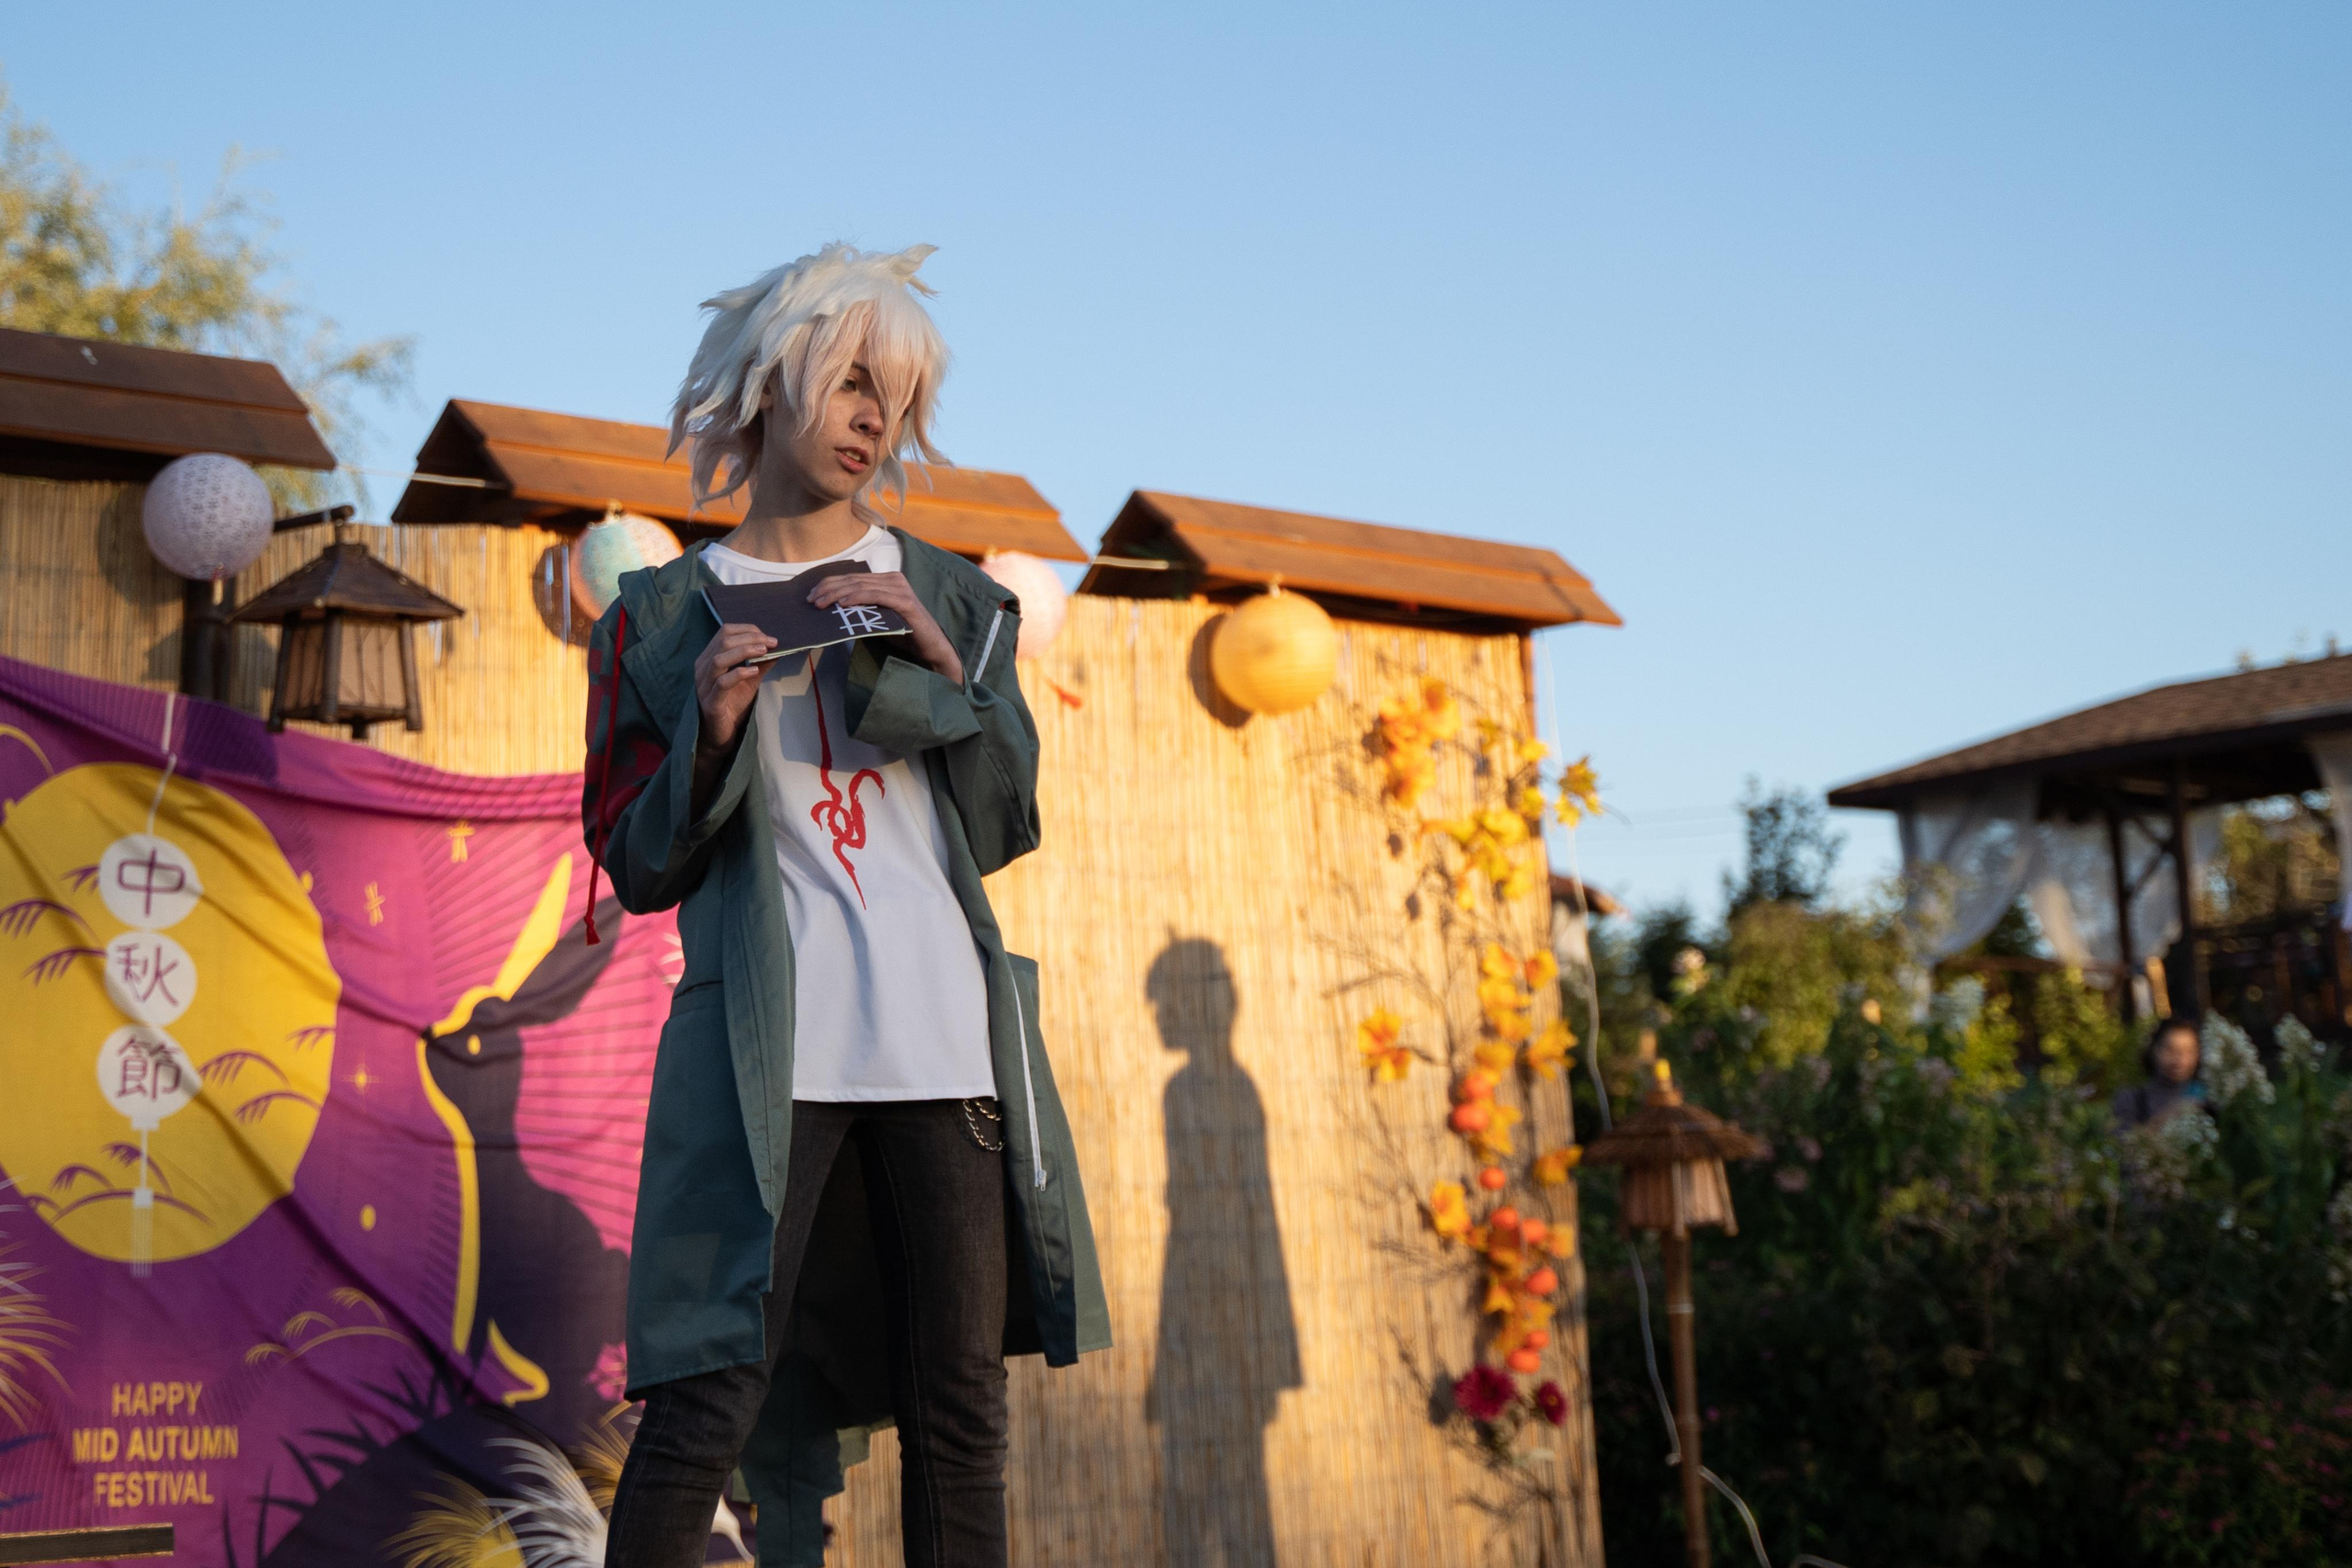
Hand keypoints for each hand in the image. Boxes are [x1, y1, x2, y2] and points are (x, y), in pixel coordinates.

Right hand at [694, 622, 775, 754]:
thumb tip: (778, 648)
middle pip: (723, 641)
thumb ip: (761, 663)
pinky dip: (739, 674)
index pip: (725, 632)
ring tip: (764, 652)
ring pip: (719, 659)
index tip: (768, 637)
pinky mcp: (710, 702)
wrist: (721, 734)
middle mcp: (703, 668)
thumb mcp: (750, 680)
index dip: (747, 630)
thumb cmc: (732, 704)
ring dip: (744, 651)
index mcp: (709, 658)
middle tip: (772, 643)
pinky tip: (754, 671)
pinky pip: (721, 683)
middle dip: (750, 638)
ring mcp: (704, 685)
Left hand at [807, 571, 963, 683]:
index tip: (812, 595)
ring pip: (861, 586)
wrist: (929, 647)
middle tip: (811, 600)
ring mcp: (899, 589)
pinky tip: (843, 603)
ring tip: (821, 603)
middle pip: (853, 580)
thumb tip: (831, 609)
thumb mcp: (877, 618)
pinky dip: (857, 598)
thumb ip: (861, 609)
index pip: (852, 578)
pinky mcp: (904, 601)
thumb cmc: (903, 634)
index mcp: (886, 580)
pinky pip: (876, 596)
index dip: (830, 584)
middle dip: (829, 589)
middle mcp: (893, 579)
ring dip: (837, 594)